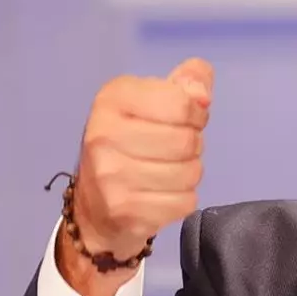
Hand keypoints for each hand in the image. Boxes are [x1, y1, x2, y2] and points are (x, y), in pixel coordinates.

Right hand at [59, 58, 211, 295]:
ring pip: (189, 173)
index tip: (184, 120)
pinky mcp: (124, 210)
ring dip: (189, 173)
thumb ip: (186, 84)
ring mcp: (111, 176)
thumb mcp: (152, 101)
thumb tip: (201, 93)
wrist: (95, 206)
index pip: (181, 103)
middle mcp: (104, 134)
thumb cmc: (130, 142)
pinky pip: (184, 202)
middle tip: (175, 150)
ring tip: (167, 171)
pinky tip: (161, 195)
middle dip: (192, 145)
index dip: (195, 113)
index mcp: (112, 98)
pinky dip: (182, 200)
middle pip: (187, 140)